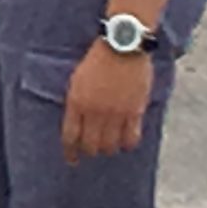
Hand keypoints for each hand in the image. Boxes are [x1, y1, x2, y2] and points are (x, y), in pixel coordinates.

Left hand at [62, 39, 153, 163]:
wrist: (122, 47)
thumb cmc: (97, 60)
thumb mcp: (77, 80)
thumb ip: (77, 103)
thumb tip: (78, 123)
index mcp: (76, 102)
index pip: (71, 136)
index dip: (71, 151)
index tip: (71, 160)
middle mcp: (95, 111)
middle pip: (91, 145)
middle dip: (89, 152)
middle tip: (91, 152)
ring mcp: (116, 113)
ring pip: (111, 145)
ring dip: (108, 149)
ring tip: (108, 147)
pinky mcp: (135, 112)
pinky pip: (131, 138)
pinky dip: (127, 144)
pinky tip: (125, 143)